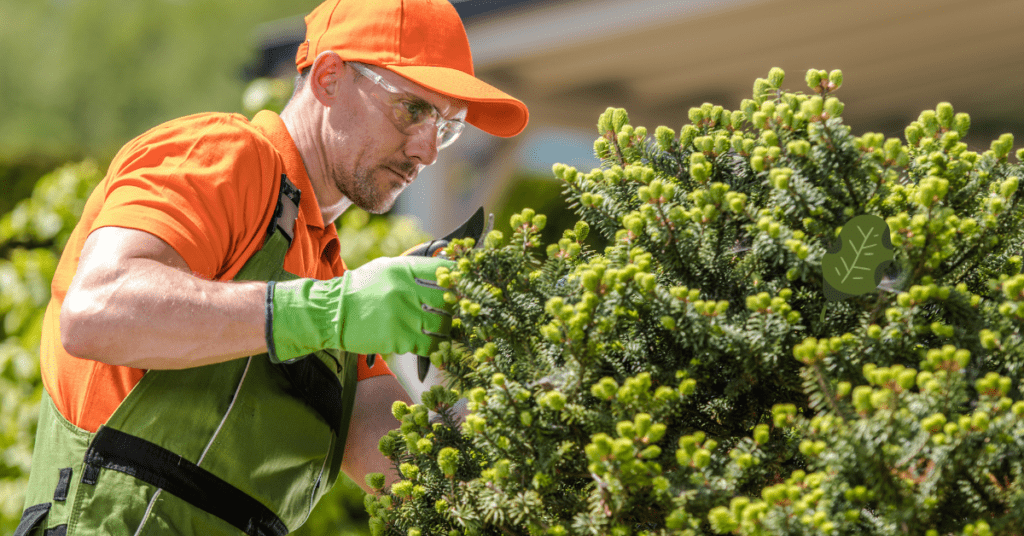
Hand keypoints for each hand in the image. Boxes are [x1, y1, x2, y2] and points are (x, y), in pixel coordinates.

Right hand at [267, 256, 452, 361]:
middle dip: (454, 308)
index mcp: (403, 270)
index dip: (457, 279)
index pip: (444, 270)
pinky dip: (434, 347)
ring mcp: (402, 316)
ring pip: (442, 326)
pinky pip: (429, 345)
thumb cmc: (361, 289)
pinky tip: (430, 345)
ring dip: (445, 330)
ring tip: (441, 330)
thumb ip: (413, 270)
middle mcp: (405, 290)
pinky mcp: (398, 338)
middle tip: (453, 312)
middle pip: (448, 300)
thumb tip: (443, 271)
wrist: (332, 312)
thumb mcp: (385, 269)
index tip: (462, 285)